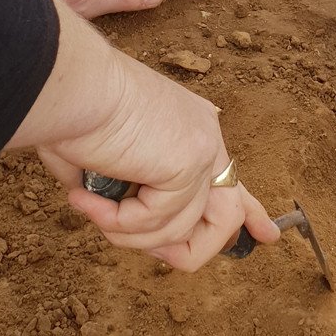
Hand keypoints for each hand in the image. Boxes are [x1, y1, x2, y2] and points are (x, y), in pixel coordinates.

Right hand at [27, 24, 279, 269]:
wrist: (69, 86)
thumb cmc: (72, 114)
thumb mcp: (106, 160)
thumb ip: (128, 193)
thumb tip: (127, 227)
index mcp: (187, 126)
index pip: (228, 176)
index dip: (248, 211)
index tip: (266, 235)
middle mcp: (203, 134)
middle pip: (226, 215)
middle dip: (192, 248)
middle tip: (147, 250)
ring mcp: (202, 149)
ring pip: (182, 232)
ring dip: (127, 234)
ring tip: (91, 207)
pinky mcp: (189, 165)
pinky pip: (157, 225)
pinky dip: (116, 222)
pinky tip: (87, 197)